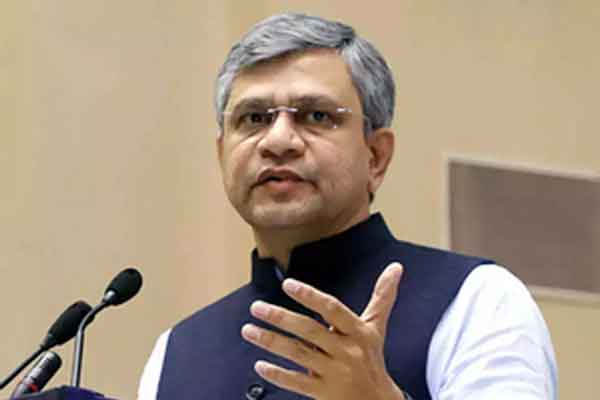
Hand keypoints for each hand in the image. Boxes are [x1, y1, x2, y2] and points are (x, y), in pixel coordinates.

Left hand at [241, 262, 405, 399]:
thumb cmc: (372, 359)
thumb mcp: (377, 327)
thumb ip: (382, 297)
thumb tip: (396, 267)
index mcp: (358, 332)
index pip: (331, 309)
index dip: (310, 296)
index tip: (287, 285)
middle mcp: (346, 352)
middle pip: (309, 331)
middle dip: (280, 318)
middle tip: (256, 307)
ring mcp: (334, 374)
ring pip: (297, 355)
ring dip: (270, 342)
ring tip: (248, 330)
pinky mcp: (323, 393)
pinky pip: (296, 382)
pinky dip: (277, 374)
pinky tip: (260, 364)